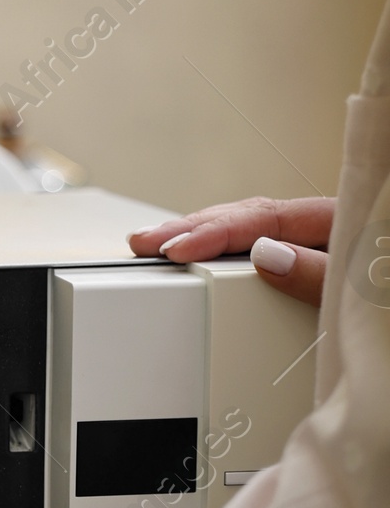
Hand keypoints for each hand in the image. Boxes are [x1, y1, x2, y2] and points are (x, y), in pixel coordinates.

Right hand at [129, 196, 332, 306]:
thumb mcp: (365, 291)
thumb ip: (320, 273)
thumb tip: (266, 254)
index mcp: (342, 219)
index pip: (264, 219)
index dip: (214, 233)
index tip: (174, 249)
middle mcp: (327, 227)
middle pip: (248, 217)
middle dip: (192, 227)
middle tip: (144, 241)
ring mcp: (321, 245)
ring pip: (251, 231)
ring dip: (203, 237)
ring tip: (159, 245)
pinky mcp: (315, 270)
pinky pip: (262, 250)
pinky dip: (226, 253)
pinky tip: (203, 256)